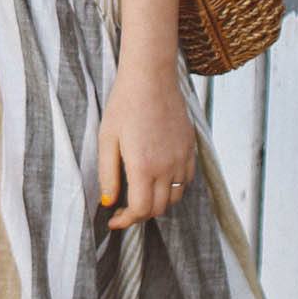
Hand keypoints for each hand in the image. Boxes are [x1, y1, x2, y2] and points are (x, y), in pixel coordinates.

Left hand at [96, 58, 196, 229]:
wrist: (151, 77)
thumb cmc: (124, 105)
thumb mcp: (107, 139)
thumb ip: (108, 174)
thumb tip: (108, 202)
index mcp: (143, 167)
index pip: (140, 210)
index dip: (125, 221)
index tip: (114, 220)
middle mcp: (167, 167)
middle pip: (158, 208)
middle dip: (140, 214)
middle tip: (124, 207)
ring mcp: (182, 158)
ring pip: (175, 197)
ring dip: (158, 201)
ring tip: (141, 191)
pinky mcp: (190, 147)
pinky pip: (186, 179)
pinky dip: (174, 186)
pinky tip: (159, 176)